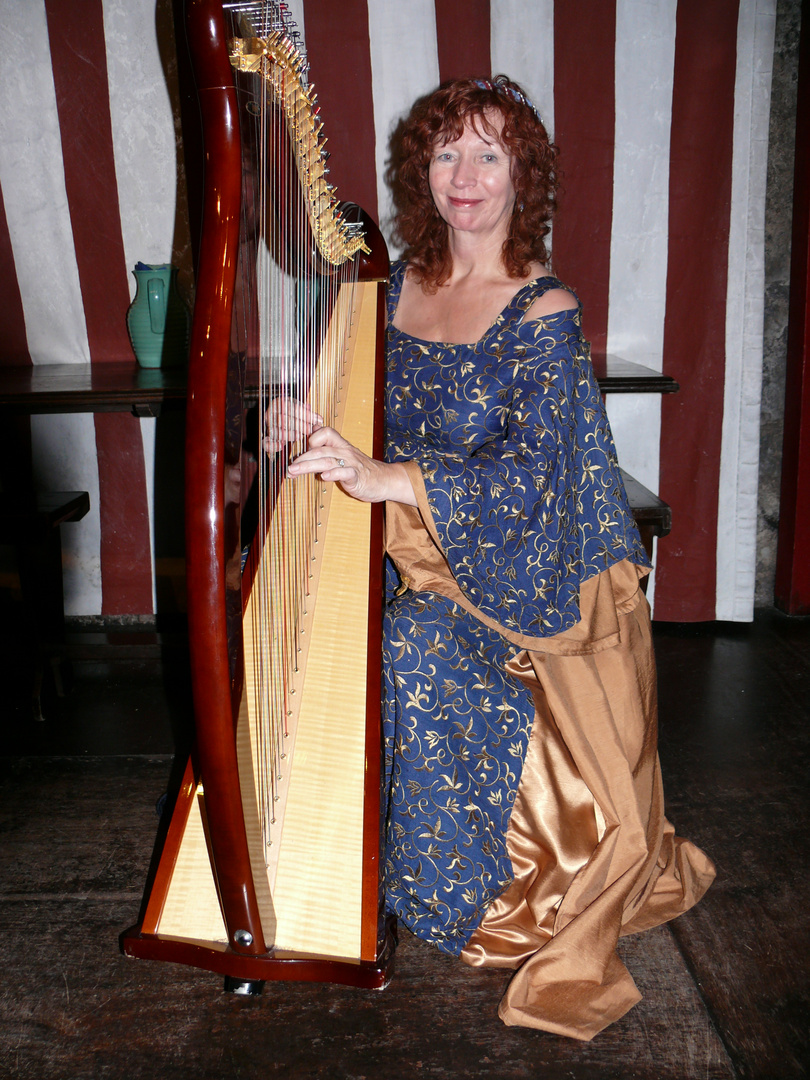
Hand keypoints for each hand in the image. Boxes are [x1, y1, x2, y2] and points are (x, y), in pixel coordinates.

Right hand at [263, 397, 322, 454]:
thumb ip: (310, 415)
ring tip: (298, 436)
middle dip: (297, 426)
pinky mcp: (266, 434)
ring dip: (288, 434)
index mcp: (280, 402)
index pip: (292, 408)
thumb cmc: (293, 412)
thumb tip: (320, 420)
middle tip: (307, 431)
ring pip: (276, 429)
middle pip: (284, 419)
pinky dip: (272, 445)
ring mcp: (267, 423)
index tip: (312, 422)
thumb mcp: (301, 410)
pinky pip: (266, 441)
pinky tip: (280, 446)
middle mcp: (271, 412)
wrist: (281, 416)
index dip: (303, 416)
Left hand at [287, 426, 416, 505]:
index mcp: (341, 445)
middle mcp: (345, 452)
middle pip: (320, 450)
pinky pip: (346, 472)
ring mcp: (352, 464)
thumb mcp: (344, 455)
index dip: (310, 439)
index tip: (298, 453)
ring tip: (295, 472)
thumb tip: (311, 434)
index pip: (324, 433)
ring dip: (308, 466)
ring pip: (327, 461)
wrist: (385, 480)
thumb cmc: (362, 469)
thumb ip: (328, 447)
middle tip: (288, 467)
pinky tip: (324, 477)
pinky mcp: (358, 477)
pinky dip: (334, 474)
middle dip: (302, 458)